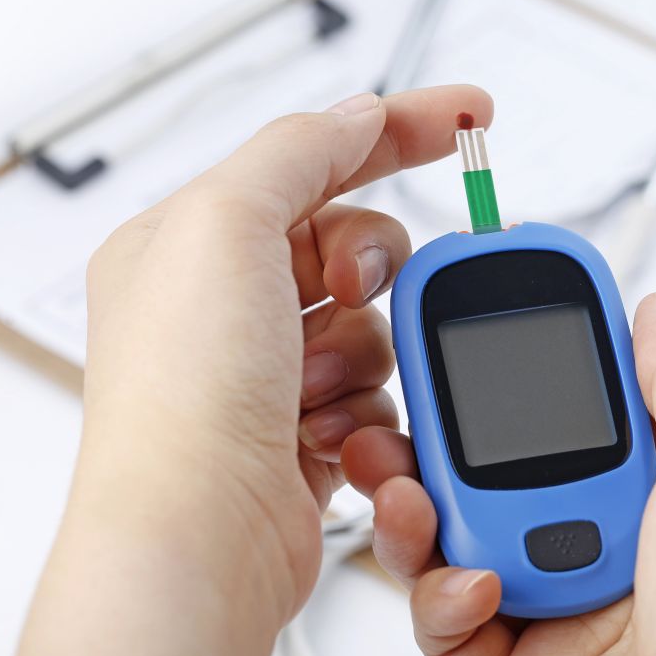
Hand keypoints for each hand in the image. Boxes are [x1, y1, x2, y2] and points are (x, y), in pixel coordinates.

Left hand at [9, 86, 492, 655]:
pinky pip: (379, 387)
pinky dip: (366, 407)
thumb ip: (299, 151)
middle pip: (353, 241)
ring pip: (377, 322)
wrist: (203, 540)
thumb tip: (358, 115)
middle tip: (349, 288)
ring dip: (364, 351)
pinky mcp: (304, 428)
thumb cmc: (184, 397)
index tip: (471, 116)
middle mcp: (226, 303)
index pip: (312, 156)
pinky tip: (324, 431)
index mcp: (191, 240)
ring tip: (315, 386)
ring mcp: (267, 370)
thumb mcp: (227, 225)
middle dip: (370, 267)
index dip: (398, 129)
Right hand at [343, 293, 655, 655]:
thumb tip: (655, 314)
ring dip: (419, 510)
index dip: (523, 364)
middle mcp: (612, 542)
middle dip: (439, 437)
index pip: (578, 404)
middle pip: (498, 469)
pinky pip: (449, 622)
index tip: (473, 327)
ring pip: (457, 540)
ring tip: (410, 492)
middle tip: (401, 410)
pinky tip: (477, 586)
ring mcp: (563, 607)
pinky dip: (443, 599)